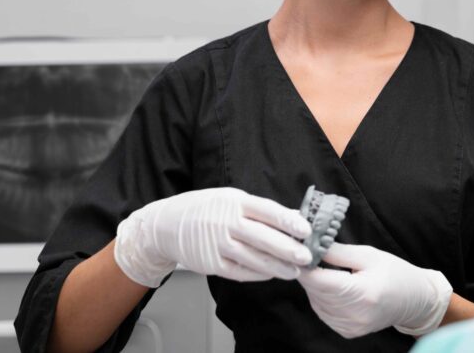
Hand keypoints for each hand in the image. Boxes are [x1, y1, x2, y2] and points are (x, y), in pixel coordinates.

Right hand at [114, 187, 311, 287]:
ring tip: (295, 271)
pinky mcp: (211, 264)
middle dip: (287, 249)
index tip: (306, 230)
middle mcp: (226, 222)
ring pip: (253, 258)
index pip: (266, 210)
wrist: (166, 224)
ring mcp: (218, 244)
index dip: (287, 220)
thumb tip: (293, 217)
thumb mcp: (231, 199)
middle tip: (307, 256)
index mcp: (235, 202)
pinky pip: (239, 271)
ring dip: (277, 266)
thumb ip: (260, 210)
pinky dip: (258, 274)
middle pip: (262, 237)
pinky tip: (272, 274)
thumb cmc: (206, 209)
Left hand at [297, 243, 451, 337]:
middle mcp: (355, 314)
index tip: (298, 251)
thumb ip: (338, 252)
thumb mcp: (369, 255)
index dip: (305, 265)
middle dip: (309, 272)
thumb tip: (310, 245)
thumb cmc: (394, 273)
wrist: (413, 300)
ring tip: (328, 270)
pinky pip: (323, 312)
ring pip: (316, 302)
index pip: (320, 281)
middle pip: (315, 291)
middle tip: (311, 255)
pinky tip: (335, 287)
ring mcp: (350, 326)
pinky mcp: (347, 332)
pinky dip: (323, 298)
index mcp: (362, 293)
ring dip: (316, 285)